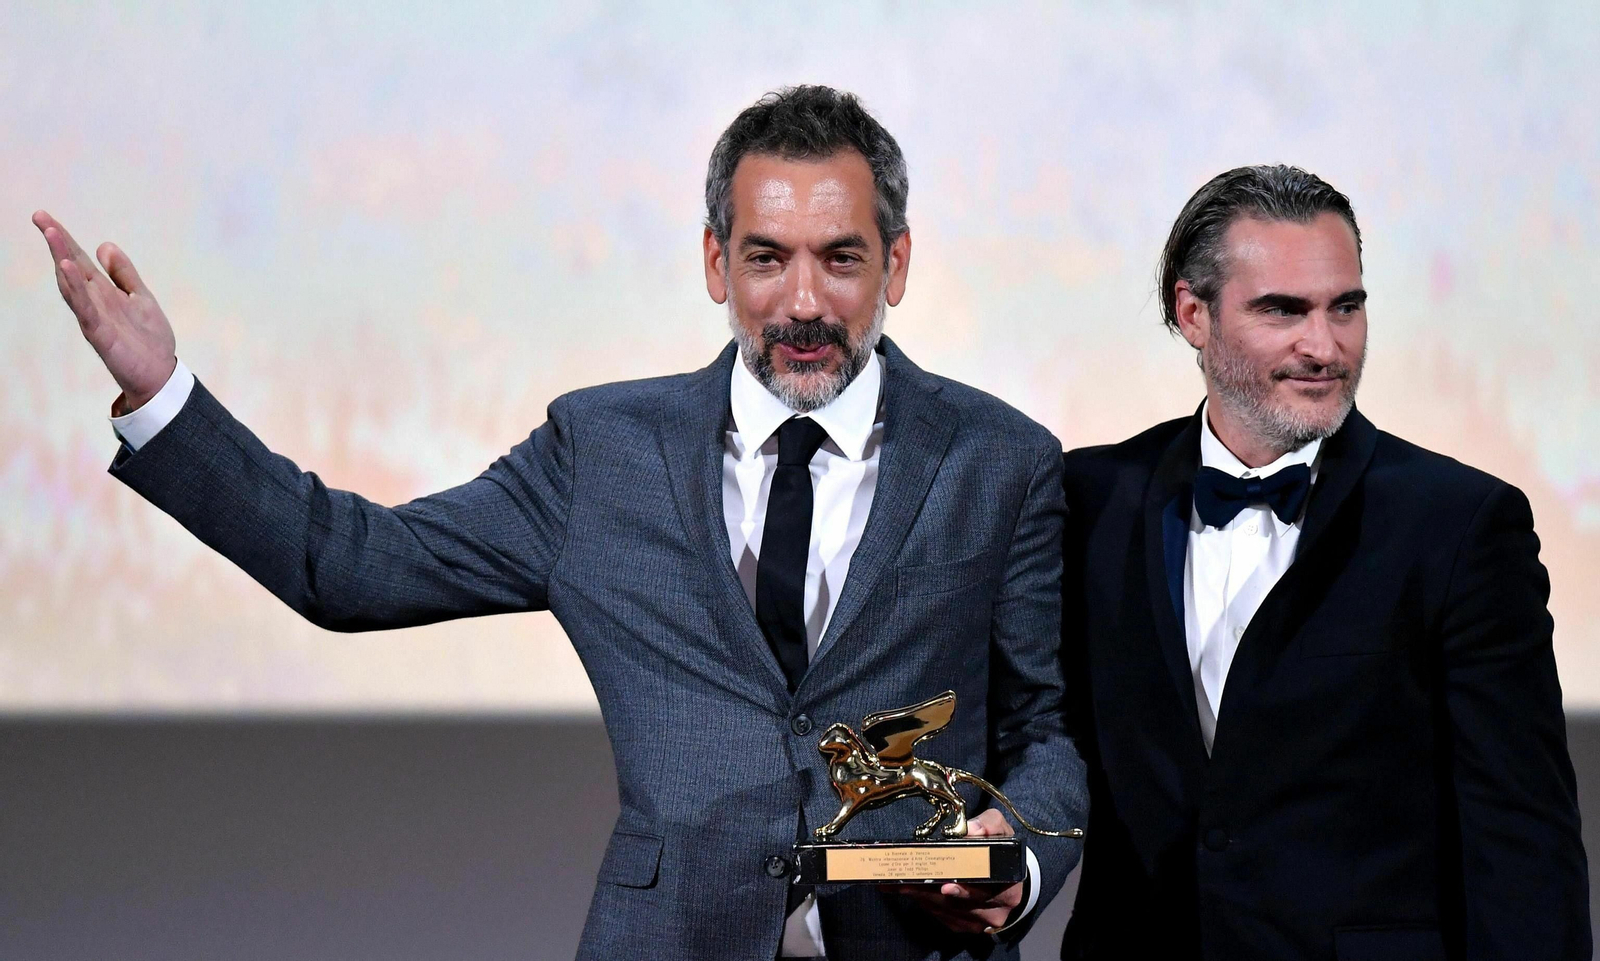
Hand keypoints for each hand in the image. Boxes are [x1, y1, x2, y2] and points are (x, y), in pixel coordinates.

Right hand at [33, 210, 176, 411]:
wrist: (159, 374)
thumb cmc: (148, 338)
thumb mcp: (139, 296)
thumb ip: (123, 273)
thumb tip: (104, 245)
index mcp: (103, 291)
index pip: (79, 259)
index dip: (64, 238)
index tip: (44, 217)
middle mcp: (94, 301)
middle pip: (71, 267)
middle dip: (57, 243)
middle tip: (40, 217)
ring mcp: (94, 316)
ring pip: (73, 284)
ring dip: (62, 259)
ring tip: (52, 235)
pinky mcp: (100, 333)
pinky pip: (84, 308)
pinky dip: (75, 288)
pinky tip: (68, 268)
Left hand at [887, 809, 1023, 934]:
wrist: (1008, 880)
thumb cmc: (1001, 852)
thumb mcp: (1001, 831)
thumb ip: (989, 825)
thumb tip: (971, 829)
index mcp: (1007, 889)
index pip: (985, 892)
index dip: (964, 891)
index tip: (944, 886)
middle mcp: (994, 912)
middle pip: (958, 904)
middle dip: (929, 891)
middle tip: (905, 882)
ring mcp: (978, 923)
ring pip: (945, 911)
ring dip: (921, 897)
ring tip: (897, 883)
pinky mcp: (963, 926)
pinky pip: (941, 916)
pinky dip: (924, 903)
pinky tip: (908, 890)